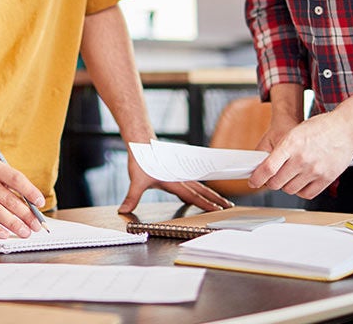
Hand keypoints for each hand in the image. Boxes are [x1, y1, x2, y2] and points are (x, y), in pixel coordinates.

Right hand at [0, 158, 45, 238]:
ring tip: (25, 232)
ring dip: (14, 224)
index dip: (30, 192)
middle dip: (26, 215)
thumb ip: (11, 185)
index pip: (16, 179)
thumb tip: (31, 205)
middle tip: (36, 225)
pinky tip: (5, 234)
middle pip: (9, 200)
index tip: (40, 203)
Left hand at [118, 153, 233, 213]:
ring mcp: (180, 173)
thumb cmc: (142, 160)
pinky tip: (201, 191)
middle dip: (215, 199)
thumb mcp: (136, 180)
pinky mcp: (177, 170)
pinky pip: (192, 181)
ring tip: (222, 201)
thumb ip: (132, 197)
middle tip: (229, 206)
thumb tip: (123, 210)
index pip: (193, 195)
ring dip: (211, 193)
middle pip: (202, 190)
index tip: (218, 210)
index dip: (206, 204)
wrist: (142, 142)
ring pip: (199, 185)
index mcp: (174, 182)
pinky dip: (200, 187)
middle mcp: (180, 177)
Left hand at [247, 112, 352, 198]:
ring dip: (286, 186)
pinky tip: (301, 182)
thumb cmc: (320, 127)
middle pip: (276, 182)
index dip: (257, 178)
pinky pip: (307, 194)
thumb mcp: (294, 133)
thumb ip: (280, 150)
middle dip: (270, 182)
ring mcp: (315, 170)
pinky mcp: (326, 178)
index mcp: (291, 144)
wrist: (346, 128)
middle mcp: (302, 159)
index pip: (268, 168)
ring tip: (289, 177)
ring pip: (290, 190)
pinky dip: (300, 191)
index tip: (253, 181)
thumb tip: (265, 165)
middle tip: (271, 178)